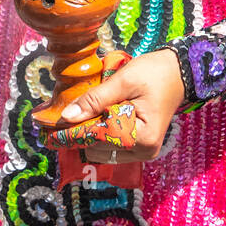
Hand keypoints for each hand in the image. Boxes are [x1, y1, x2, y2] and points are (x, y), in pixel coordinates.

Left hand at [43, 49, 185, 165]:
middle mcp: (143, 151)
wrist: (179, 72)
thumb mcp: (123, 81)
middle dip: (77, 133)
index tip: (45, 133)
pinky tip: (93, 119)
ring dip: (87, 134)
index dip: (69, 134)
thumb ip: (94, 100)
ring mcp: (142, 152)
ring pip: (101, 151)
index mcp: (141, 137)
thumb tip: (66, 117)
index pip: (96, 138)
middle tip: (59, 116)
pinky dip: (98, 135)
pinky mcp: (139, 147)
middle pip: (96, 148)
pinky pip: (110, 147)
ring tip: (78, 114)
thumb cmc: (154, 73)